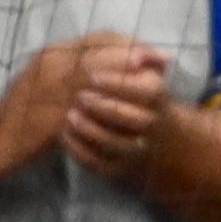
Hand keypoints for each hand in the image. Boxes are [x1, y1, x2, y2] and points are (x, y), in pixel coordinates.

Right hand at [0, 34, 143, 173]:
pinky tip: (133, 105)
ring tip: (155, 78)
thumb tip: (105, 69)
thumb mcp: (43, 86)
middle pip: (102, 48)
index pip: (96, 38)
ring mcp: (52, 87)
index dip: (127, 42)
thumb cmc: (20, 118)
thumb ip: (70, 74)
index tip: (150, 52)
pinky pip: (90, 102)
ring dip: (130, 72)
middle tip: (162, 61)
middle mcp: (52, 63)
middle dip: (135, 52)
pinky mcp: (55, 113)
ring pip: (100, 70)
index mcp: (51, 54)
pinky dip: (114, 99)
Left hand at [59, 40, 175, 179]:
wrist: (153, 139)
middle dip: (104, 107)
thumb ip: (127, 53)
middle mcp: (150, 126)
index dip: (119, 83)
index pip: (146, 91)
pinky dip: (79, 150)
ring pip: (112, 144)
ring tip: (69, 116)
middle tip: (79, 96)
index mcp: (157, 98)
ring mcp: (133, 151)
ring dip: (90, 129)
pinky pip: (97, 163)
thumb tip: (139, 53)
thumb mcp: (138, 71)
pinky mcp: (115, 168)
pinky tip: (63, 135)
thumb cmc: (137, 95)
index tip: (93, 76)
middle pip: (130, 118)